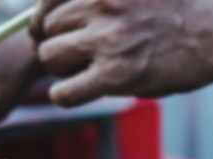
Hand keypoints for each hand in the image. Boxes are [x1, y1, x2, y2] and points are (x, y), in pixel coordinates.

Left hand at [29, 0, 212, 106]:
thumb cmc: (175, 9)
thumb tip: (37, 21)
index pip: (45, 1)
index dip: (41, 19)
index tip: (45, 31)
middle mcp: (101, 3)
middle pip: (46, 30)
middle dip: (56, 43)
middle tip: (78, 53)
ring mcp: (107, 38)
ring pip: (49, 58)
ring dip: (61, 68)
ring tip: (87, 68)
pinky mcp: (116, 73)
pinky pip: (62, 92)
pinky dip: (65, 95)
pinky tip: (82, 90)